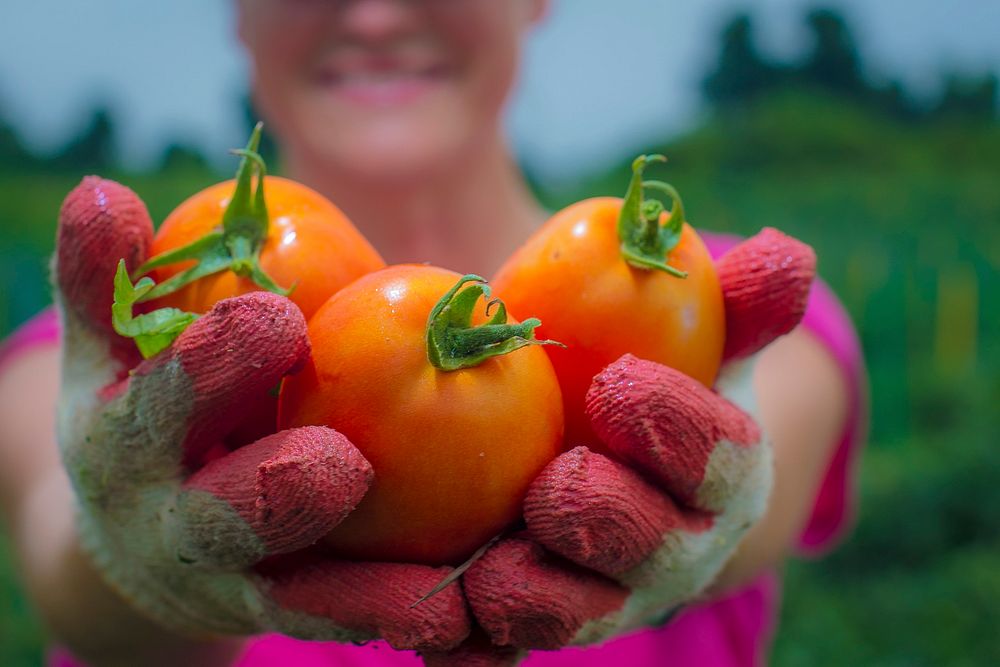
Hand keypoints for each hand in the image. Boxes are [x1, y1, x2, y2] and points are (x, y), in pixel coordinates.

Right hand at [53, 177, 469, 651]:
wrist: (137, 531)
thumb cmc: (143, 407)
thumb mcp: (112, 345)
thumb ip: (111, 277)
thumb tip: (106, 191)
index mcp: (125, 438)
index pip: (159, 397)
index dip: (209, 363)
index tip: (275, 317)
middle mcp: (172, 522)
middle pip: (222, 514)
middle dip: (275, 490)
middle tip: (340, 466)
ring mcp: (230, 579)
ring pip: (295, 593)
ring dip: (363, 596)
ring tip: (435, 598)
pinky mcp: (285, 609)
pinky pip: (343, 622)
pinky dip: (396, 623)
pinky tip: (457, 622)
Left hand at [432, 229, 814, 661]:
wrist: (609, 468)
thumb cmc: (649, 387)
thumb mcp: (691, 340)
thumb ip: (732, 304)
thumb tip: (786, 253)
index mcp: (719, 479)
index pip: (720, 460)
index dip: (678, 429)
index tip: (620, 384)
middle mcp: (671, 552)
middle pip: (654, 552)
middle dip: (610, 522)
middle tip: (554, 487)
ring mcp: (602, 596)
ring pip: (580, 616)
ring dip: (539, 601)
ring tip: (489, 573)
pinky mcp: (534, 620)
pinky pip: (503, 647)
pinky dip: (469, 644)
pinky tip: (430, 624)